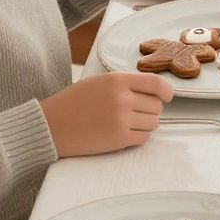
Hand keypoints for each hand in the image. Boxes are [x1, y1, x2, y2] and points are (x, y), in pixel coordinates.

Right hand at [41, 71, 173, 155]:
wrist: (51, 126)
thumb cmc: (73, 103)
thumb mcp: (99, 83)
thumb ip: (125, 84)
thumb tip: (154, 91)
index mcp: (117, 80)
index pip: (156, 83)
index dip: (166, 91)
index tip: (167, 96)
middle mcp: (122, 98)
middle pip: (157, 105)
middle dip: (150, 110)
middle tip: (135, 112)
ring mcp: (121, 119)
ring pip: (153, 123)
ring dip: (145, 124)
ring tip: (127, 123)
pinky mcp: (118, 139)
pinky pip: (144, 138)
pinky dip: (138, 136)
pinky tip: (124, 133)